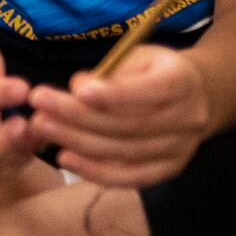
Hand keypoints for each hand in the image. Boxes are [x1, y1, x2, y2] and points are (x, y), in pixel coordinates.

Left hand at [29, 45, 212, 188]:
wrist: (196, 97)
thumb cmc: (154, 71)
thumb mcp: (137, 57)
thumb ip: (110, 72)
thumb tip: (77, 87)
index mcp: (182, 82)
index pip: (149, 91)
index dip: (113, 94)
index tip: (77, 90)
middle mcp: (188, 119)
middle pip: (129, 125)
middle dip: (79, 117)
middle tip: (39, 107)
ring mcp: (180, 149)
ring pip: (125, 152)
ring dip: (79, 143)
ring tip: (42, 128)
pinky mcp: (168, 170)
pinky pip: (129, 177)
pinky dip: (96, 171)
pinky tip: (66, 159)